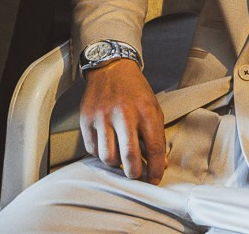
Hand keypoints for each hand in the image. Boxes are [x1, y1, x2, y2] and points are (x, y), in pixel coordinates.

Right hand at [79, 58, 166, 183]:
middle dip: (134, 174)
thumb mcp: (153, 108)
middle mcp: (124, 114)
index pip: (154, 148)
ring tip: (120, 161)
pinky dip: (100, 153)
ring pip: (107, 157)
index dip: (155, 168)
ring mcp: (103, 117)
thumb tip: (161, 164)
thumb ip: (156, 135)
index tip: (154, 179)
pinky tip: (107, 147)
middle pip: (129, 156)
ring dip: (116, 165)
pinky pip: (92, 149)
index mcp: (146, 111)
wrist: (111, 68)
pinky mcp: (86, 119)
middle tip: (135, 176)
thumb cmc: (135, 91)